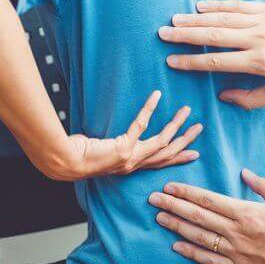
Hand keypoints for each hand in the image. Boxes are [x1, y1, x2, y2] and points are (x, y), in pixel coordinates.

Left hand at [68, 91, 203, 177]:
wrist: (65, 162)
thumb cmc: (76, 156)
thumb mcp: (102, 152)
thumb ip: (115, 146)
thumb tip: (115, 137)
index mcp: (130, 167)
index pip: (160, 163)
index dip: (178, 158)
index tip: (194, 153)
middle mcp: (134, 165)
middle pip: (168, 154)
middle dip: (185, 141)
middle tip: (199, 129)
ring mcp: (130, 157)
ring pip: (162, 141)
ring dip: (176, 125)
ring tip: (187, 111)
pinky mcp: (123, 147)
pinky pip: (141, 124)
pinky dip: (149, 108)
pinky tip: (156, 95)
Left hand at [148, 169, 264, 263]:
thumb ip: (263, 186)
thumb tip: (245, 173)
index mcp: (247, 212)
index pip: (208, 199)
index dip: (186, 192)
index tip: (169, 186)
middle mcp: (237, 231)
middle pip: (197, 216)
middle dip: (173, 206)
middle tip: (153, 199)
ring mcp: (236, 252)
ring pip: (199, 236)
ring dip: (177, 226)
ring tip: (159, 218)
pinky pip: (209, 260)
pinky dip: (191, 252)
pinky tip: (177, 245)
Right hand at [159, 0, 264, 108]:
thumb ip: (252, 98)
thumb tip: (223, 96)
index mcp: (261, 62)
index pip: (217, 62)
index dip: (191, 62)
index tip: (171, 60)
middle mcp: (258, 39)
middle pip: (214, 36)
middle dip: (185, 35)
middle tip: (162, 34)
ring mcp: (263, 21)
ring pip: (222, 18)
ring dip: (196, 19)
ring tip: (174, 19)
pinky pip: (238, 5)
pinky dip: (218, 5)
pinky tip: (200, 6)